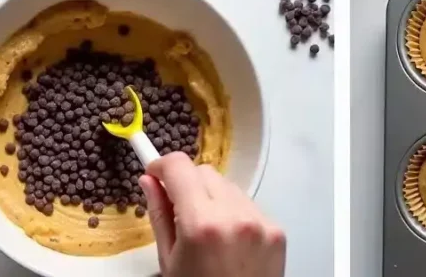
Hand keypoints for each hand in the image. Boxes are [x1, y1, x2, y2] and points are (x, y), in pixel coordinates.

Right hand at [140, 152, 285, 276]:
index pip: (179, 167)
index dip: (162, 165)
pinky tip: (228, 241)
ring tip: (207, 233)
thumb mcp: (169, 261)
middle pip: (205, 172)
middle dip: (187, 185)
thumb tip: (149, 181)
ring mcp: (260, 222)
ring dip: (213, 199)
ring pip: (228, 186)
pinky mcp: (276, 229)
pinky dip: (235, 214)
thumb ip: (159, 215)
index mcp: (201, 224)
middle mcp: (235, 216)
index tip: (155, 171)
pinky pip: (249, 205)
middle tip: (178, 210)